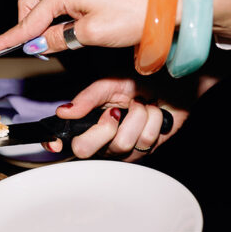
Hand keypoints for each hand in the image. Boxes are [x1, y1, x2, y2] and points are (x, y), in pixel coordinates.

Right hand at [0, 0, 151, 54]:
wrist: (166, 2)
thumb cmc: (135, 14)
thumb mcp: (92, 34)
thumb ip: (59, 39)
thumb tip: (38, 44)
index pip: (28, 21)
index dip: (9, 38)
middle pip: (31, 7)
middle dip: (27, 28)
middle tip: (35, 50)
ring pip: (46, 5)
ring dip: (44, 25)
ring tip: (55, 44)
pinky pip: (62, 4)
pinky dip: (58, 19)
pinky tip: (68, 32)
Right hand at [45, 78, 187, 160]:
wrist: (174, 83)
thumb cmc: (141, 81)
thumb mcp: (111, 83)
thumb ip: (87, 98)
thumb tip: (63, 112)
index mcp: (89, 121)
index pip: (64, 140)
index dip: (55, 143)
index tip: (56, 142)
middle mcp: (102, 139)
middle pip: (85, 150)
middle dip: (104, 128)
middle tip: (117, 112)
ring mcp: (123, 149)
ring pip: (120, 144)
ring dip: (137, 117)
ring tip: (142, 105)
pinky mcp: (145, 151)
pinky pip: (145, 142)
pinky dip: (153, 120)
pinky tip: (155, 113)